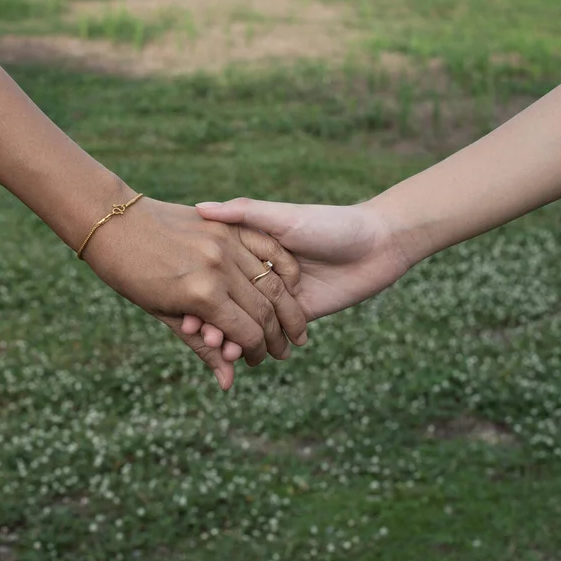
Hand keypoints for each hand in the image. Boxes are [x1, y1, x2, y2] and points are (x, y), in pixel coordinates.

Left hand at [82, 197, 307, 389]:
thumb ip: (202, 346)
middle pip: (266, 310)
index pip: (247, 332)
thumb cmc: (130, 275)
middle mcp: (220, 268)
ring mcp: (227, 242)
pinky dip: (283, 267)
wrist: (113, 222)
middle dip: (278, 336)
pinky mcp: (228, 225)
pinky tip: (291, 286)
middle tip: (284, 351)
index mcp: (202, 295)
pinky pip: (268, 246)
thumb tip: (228, 383)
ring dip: (288, 308)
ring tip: (295, 326)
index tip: (257, 360)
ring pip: (273, 281)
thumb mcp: (163, 314)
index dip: (257, 352)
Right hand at [187, 198, 411, 350]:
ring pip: (247, 319)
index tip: (181, 305)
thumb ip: (244, 213)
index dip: (198, 288)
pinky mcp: (299, 316)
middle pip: (228, 299)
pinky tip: (239, 353)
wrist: (379, 245)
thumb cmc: (330, 223)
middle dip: (211, 318)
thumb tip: (200, 207)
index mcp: (254, 248)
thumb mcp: (284, 217)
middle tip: (195, 334)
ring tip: (216, 348)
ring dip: (229, 335)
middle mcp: (262, 273)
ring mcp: (279, 297)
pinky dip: (255, 344)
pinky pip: (273, 333)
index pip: (217, 272)